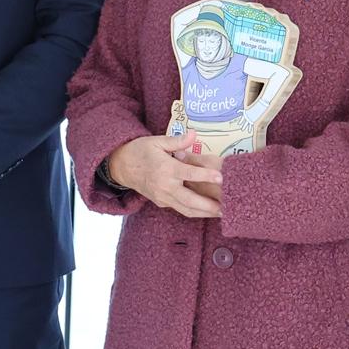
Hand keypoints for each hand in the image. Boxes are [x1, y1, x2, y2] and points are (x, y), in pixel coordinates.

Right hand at [105, 132, 223, 218]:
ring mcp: (163, 197)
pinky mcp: (162, 203)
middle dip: (208, 205)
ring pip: (186, 209)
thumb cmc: (141, 151)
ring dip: (204, 213)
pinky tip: (207, 212)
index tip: (221, 178)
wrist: (122, 167)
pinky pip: (180, 209)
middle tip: (226, 207)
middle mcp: (164, 186)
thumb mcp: (157, 141)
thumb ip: (177, 141)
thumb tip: (194, 134)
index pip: (189, 173)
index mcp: (165, 168)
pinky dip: (194, 212)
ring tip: (222, 214)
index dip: (205, 176)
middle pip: (189, 200)